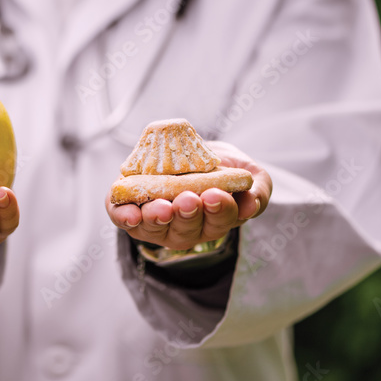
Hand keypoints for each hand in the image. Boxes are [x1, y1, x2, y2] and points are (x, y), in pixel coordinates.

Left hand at [105, 141, 271, 249]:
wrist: (186, 150)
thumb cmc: (221, 168)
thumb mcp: (249, 174)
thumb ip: (257, 190)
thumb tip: (251, 206)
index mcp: (214, 221)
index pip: (219, 220)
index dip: (218, 210)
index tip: (215, 194)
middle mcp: (185, 228)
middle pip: (186, 230)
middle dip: (187, 215)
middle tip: (188, 200)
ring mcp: (156, 223)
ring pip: (155, 228)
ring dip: (156, 219)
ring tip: (159, 208)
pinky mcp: (129, 211)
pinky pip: (123, 218)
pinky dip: (124, 217)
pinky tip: (129, 213)